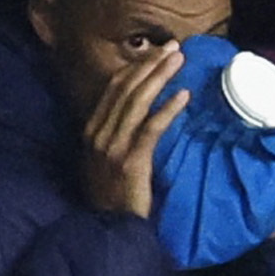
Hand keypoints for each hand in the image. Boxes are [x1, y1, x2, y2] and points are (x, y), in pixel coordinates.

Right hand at [78, 46, 189, 218]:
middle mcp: (98, 134)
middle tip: (173, 47)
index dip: (136, 68)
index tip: (156, 53)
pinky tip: (183, 96)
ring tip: (179, 61)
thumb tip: (136, 109)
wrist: (109, 228)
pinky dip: (167, 109)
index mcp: (91, 130)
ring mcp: (112, 147)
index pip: (113, 89)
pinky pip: (150, 128)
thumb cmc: (112, 195)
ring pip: (137, 102)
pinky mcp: (130, 161)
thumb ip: (114, 134)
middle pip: (126, 89)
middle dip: (150, 65)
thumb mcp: (104, 159)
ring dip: (160, 77)